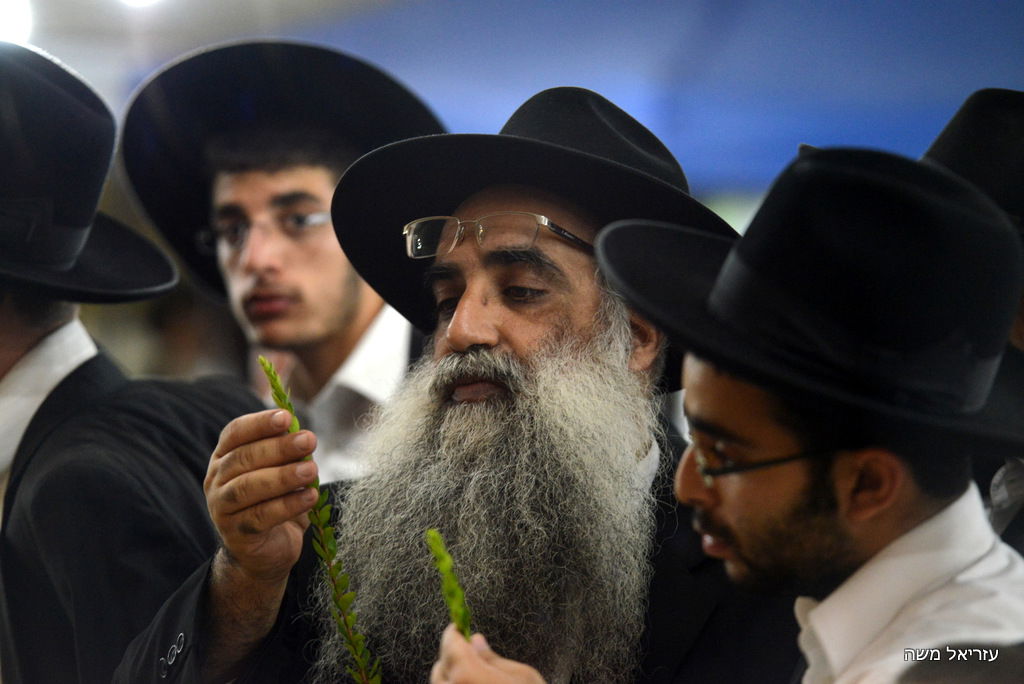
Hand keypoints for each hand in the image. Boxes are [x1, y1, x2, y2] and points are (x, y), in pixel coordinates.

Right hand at [205, 409, 318, 583]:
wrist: (264, 551)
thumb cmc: (274, 501)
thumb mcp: (280, 471)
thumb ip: (287, 453)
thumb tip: (302, 433)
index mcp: (224, 457)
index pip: (236, 433)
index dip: (260, 423)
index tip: (286, 417)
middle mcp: (216, 479)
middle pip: (243, 458)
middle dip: (278, 447)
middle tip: (309, 440)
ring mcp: (222, 507)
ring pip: (248, 487)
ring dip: (283, 476)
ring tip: (311, 470)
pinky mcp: (236, 533)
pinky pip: (261, 516)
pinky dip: (288, 505)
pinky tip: (310, 496)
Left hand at [431, 624, 546, 683]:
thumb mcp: (524, 678)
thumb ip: (494, 660)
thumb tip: (475, 641)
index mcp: (471, 679)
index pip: (450, 647)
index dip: (453, 635)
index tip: (458, 629)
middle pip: (439, 670)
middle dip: (450, 657)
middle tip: (467, 652)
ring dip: (450, 679)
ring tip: (471, 676)